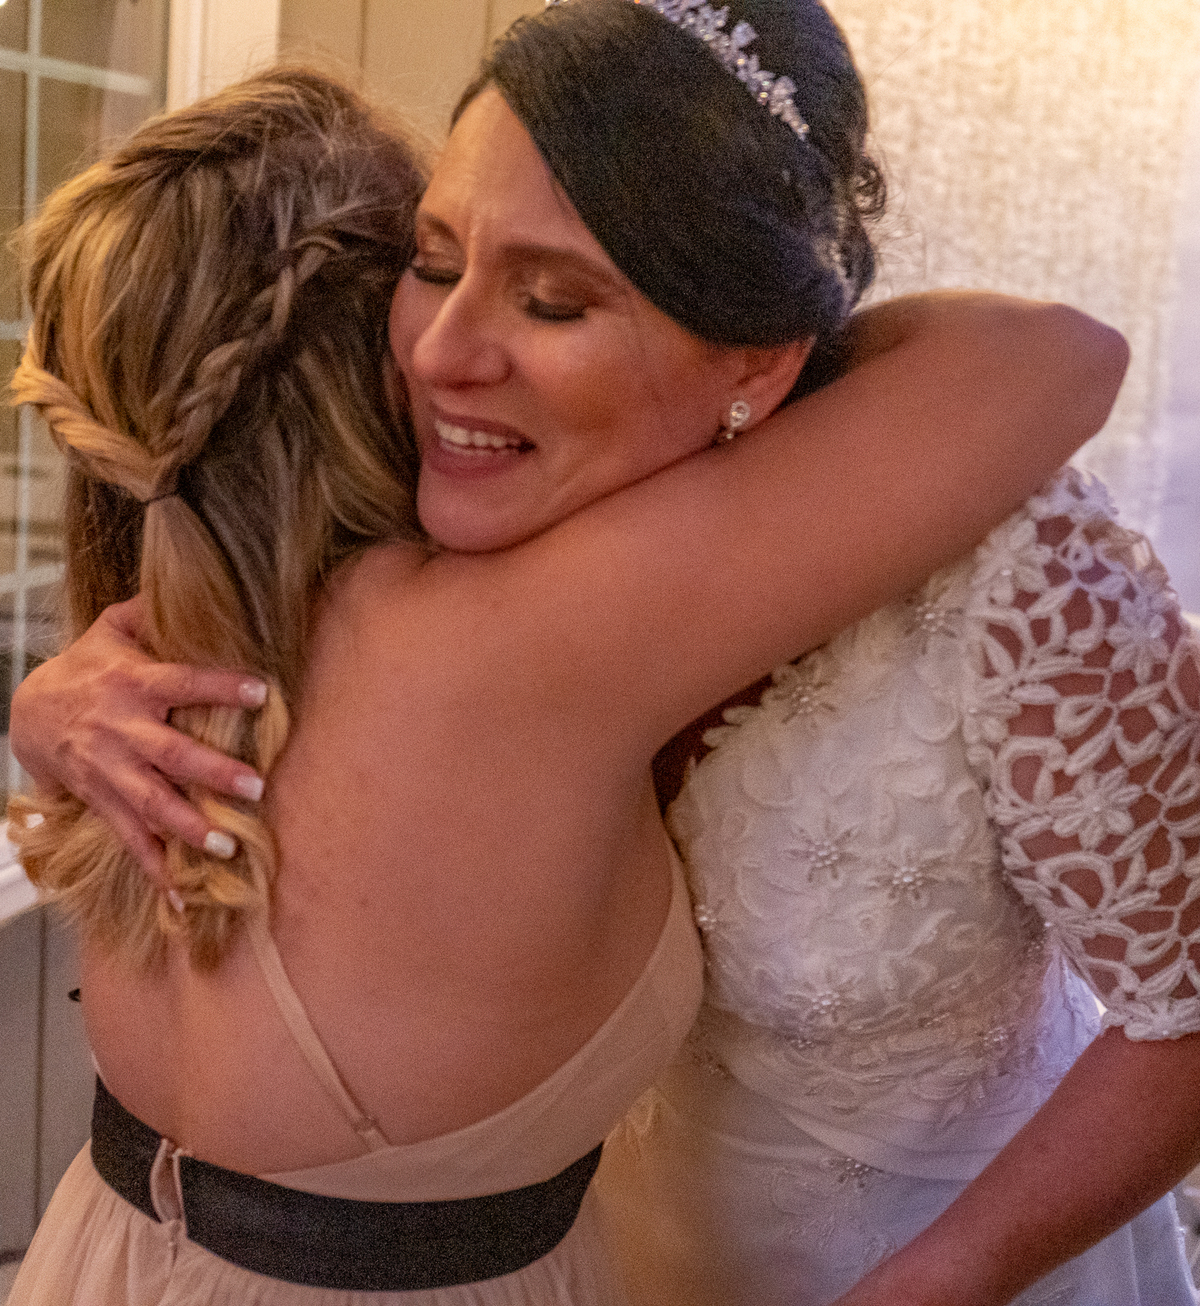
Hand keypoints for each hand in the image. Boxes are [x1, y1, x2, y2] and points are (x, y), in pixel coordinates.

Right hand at [9, 596, 267, 884]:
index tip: (262, 690)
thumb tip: (197, 584)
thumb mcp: (113, 630)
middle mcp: (122, 729)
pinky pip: (129, 839)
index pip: (182, 682)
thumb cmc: (87, 667)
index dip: (219, 687)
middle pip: (170, 753)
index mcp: (133, 683)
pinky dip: (155, 869)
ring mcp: (110, 770)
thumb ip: (153, 613)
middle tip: (255, 787)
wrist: (27, 711)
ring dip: (187, 826)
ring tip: (225, 847)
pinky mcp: (101, 800)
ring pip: (149, 802)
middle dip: (211, 772)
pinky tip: (182, 899)